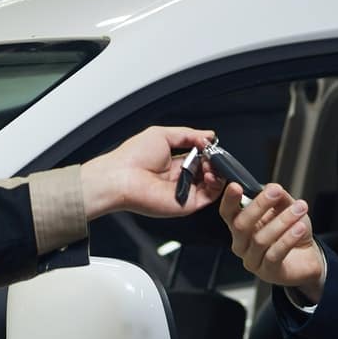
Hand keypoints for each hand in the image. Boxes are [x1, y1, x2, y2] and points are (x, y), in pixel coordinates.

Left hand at [80, 125, 217, 219]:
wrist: (120, 177)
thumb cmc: (132, 157)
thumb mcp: (161, 135)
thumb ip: (188, 134)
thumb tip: (208, 135)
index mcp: (173, 162)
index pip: (199, 157)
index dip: (208, 151)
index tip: (212, 145)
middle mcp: (179, 177)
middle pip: (208, 170)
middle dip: (215, 161)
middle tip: (214, 154)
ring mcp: (183, 191)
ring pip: (212, 184)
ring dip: (217, 172)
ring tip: (211, 163)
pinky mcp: (186, 204)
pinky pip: (209, 197)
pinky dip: (216, 185)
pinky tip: (211, 174)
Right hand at [223, 183, 326, 301]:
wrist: (307, 257)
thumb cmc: (292, 233)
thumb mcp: (286, 209)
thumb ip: (279, 198)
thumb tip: (272, 187)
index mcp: (240, 226)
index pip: (227, 212)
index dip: (229, 200)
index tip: (235, 186)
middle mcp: (241, 244)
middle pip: (241, 224)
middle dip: (259, 205)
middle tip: (275, 192)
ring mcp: (252, 260)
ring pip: (260, 239)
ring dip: (282, 221)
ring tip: (299, 209)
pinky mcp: (267, 272)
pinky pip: (274, 254)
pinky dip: (288, 239)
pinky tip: (299, 228)